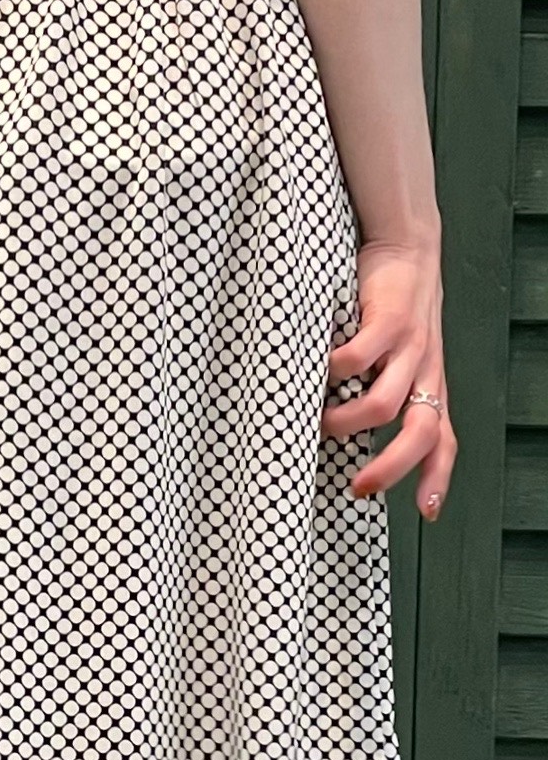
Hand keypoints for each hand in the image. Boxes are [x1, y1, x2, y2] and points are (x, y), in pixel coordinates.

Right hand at [320, 239, 455, 521]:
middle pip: (422, 433)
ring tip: (318, 423)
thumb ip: (375, 391)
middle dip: (391, 467)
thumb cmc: (389, 307)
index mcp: (428, 384)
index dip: (437, 478)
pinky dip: (332, 372)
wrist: (408, 246)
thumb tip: (333, 433)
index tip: (426, 513)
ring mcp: (411, 347)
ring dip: (345, 422)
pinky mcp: (389, 321)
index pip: (445, 439)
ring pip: (384, 404)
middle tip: (358, 486)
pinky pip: (357, 360)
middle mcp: (425, 371)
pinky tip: (315, 371)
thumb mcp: (394, 357)